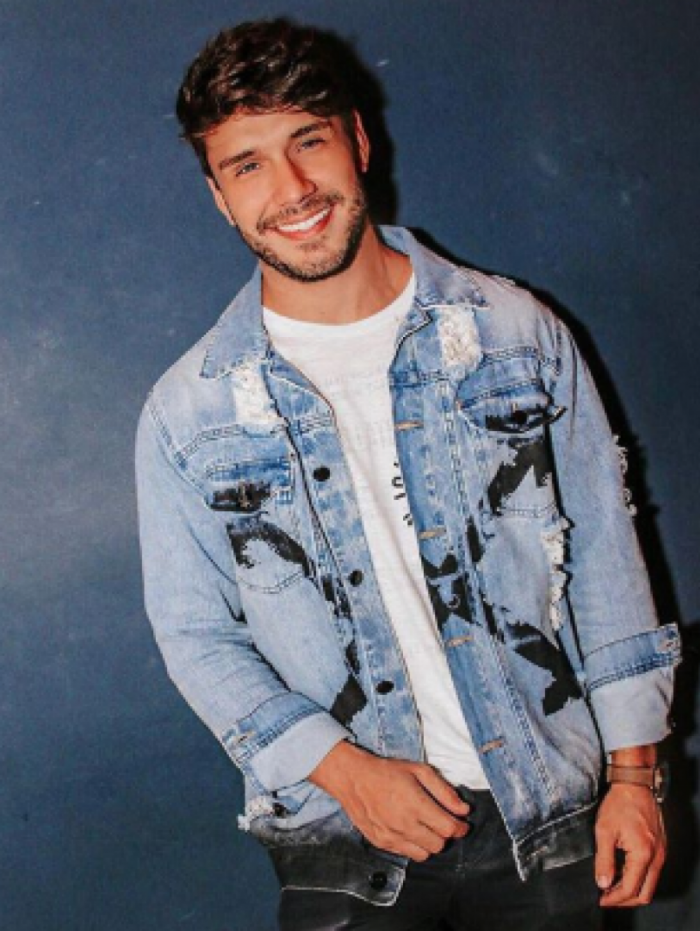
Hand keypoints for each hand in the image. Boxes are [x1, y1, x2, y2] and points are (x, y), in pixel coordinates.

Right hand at [309, 741, 469, 860]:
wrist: (353, 778)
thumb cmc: (386, 772)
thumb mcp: (419, 770)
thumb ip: (444, 791)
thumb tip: (463, 809)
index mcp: (415, 804)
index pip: (448, 828)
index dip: (460, 828)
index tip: (462, 824)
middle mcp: (403, 824)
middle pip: (439, 844)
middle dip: (445, 834)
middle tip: (443, 823)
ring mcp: (391, 836)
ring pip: (424, 854)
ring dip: (430, 843)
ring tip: (425, 827)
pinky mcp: (381, 843)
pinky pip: (407, 854)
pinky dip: (413, 846)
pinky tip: (410, 830)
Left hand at [595, 783, 665, 906]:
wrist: (635, 785)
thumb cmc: (619, 804)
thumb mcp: (604, 831)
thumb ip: (604, 860)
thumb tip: (602, 883)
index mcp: (643, 854)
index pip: (630, 888)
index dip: (614, 898)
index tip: (600, 899)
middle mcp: (657, 857)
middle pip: (645, 894)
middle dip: (625, 900)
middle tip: (607, 898)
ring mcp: (661, 853)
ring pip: (650, 885)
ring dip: (632, 890)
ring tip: (611, 887)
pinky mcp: (661, 848)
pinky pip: (652, 872)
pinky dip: (638, 879)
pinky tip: (622, 874)